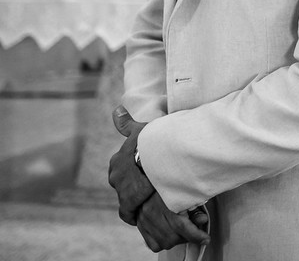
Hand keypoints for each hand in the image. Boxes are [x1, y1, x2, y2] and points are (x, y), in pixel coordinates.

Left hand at [109, 105, 153, 225]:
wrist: (159, 158)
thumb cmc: (153, 142)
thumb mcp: (141, 130)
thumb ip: (127, 124)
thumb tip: (116, 110)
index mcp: (118, 159)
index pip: (121, 168)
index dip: (134, 170)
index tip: (145, 172)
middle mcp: (115, 176)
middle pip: (123, 183)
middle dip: (135, 186)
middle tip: (151, 186)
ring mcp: (121, 190)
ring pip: (127, 197)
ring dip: (138, 199)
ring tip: (153, 199)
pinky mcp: (128, 203)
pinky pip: (129, 211)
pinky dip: (136, 213)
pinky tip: (145, 213)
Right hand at [135, 192, 209, 252]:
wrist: (152, 182)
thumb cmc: (174, 187)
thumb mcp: (188, 194)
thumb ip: (195, 209)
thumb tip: (202, 221)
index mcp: (164, 203)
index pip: (181, 226)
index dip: (196, 235)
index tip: (205, 239)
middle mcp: (152, 213)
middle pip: (173, 237)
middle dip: (188, 237)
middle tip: (196, 232)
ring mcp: (144, 221)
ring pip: (164, 243)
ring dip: (177, 240)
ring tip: (184, 231)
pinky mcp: (141, 226)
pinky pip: (154, 245)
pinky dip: (165, 243)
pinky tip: (172, 235)